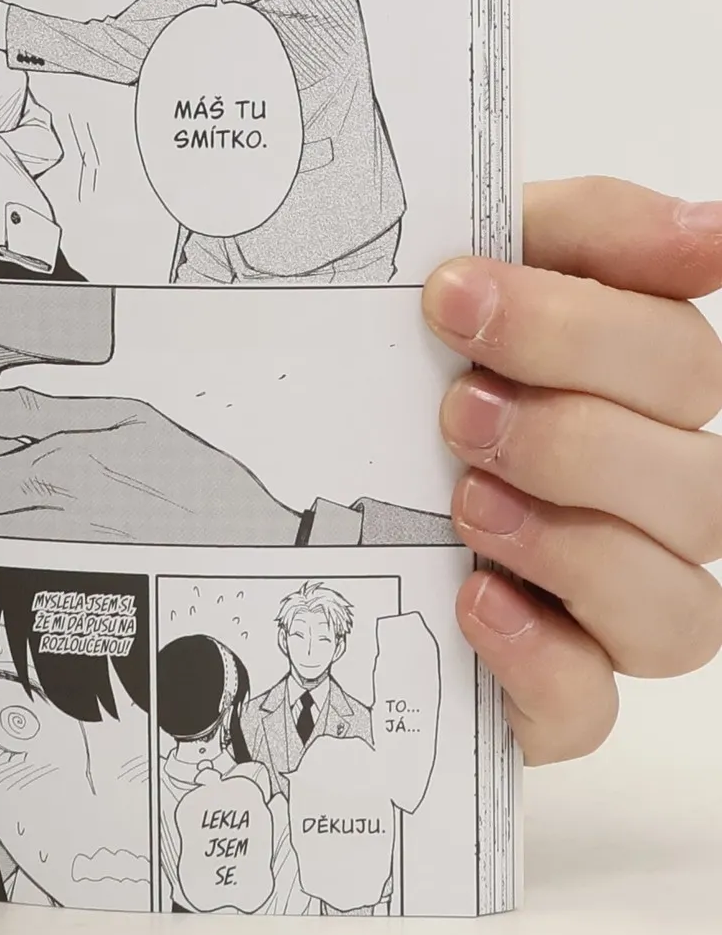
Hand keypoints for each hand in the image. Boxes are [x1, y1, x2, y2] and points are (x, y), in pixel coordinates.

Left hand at [0, 385, 299, 543]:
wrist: (246, 538)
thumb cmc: (190, 472)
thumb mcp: (121, 414)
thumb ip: (36, 410)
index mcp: (62, 469)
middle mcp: (55, 519)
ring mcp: (63, 557)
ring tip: (7, 493)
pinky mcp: (74, 581)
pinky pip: (17, 565)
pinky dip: (11, 542)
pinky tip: (33, 522)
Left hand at [427, 178, 721, 764]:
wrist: (257, 491)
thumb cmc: (373, 374)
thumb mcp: (438, 267)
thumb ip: (578, 229)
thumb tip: (712, 233)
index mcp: (625, 394)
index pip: (681, 360)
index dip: (580, 325)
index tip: (454, 292)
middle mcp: (637, 504)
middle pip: (702, 486)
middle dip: (575, 440)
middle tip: (455, 410)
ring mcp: (599, 610)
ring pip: (682, 608)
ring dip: (575, 548)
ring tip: (464, 503)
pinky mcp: (542, 694)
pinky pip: (592, 706)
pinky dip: (541, 658)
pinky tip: (473, 598)